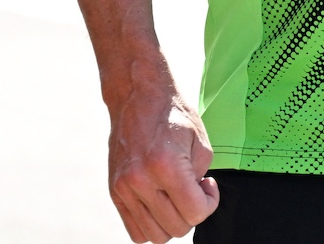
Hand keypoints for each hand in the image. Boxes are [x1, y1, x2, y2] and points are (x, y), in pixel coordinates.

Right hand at [105, 75, 219, 242]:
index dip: (209, 203)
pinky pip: (136, 231)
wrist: (137, 94)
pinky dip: (152, 225)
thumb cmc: (173, 115)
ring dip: (172, 222)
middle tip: (192, 188)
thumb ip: (201, 179)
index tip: (207, 185)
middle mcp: (140, 179)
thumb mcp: (201, 142)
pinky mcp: (114, 191)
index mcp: (165, 164)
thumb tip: (194, 203)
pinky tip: (160, 202)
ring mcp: (123, 187)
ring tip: (175, 196)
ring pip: (156, 235)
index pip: (195, 213)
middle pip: (176, 228)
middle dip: (192, 213)